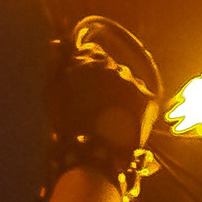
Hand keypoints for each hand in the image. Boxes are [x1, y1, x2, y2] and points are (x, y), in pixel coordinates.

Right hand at [51, 21, 158, 150]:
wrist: (96, 156)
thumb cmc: (69, 128)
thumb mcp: (54, 96)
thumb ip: (56, 68)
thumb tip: (56, 46)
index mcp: (90, 65)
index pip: (91, 51)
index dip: (86, 64)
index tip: (83, 75)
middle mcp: (115, 68)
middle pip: (110, 68)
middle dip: (103, 80)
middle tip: (94, 103)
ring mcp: (134, 83)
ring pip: (126, 82)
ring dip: (119, 92)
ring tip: (108, 116)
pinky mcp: (148, 99)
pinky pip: (140, 95)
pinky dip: (133, 104)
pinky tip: (122, 120)